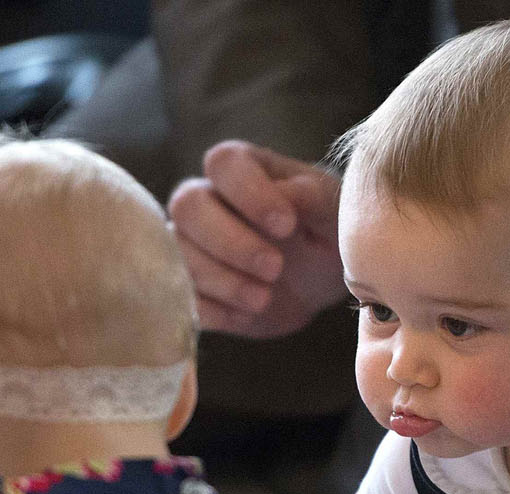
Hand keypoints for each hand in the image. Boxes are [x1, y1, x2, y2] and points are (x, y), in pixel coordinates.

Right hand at [167, 140, 344, 338]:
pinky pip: (181, 295)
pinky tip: (247, 314)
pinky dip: (212, 310)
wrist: (319, 284)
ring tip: (264, 298)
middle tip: (275, 268)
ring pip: (179, 253)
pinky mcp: (192, 286)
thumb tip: (285, 193)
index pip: (224, 163)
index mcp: (242, 170)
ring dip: (223, 280)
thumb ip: (311, 197)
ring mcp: (192, 243)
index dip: (249, 193)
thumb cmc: (325, 233)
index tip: (287, 226)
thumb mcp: (331, 212)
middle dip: (230, 242)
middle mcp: (206, 200)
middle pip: (187, 206)